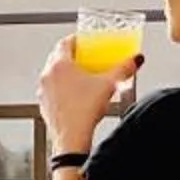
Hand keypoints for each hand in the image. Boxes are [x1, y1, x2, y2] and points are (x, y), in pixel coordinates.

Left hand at [38, 36, 119, 158]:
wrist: (71, 138)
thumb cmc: (83, 111)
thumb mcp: (109, 85)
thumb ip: (124, 69)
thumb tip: (135, 60)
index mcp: (59, 64)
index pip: (65, 42)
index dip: (77, 40)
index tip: (85, 42)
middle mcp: (47, 75)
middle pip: (58, 57)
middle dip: (73, 56)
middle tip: (87, 58)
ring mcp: (43, 91)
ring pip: (54, 74)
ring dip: (66, 73)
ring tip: (83, 78)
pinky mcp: (44, 105)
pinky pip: (52, 90)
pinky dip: (62, 88)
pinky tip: (77, 96)